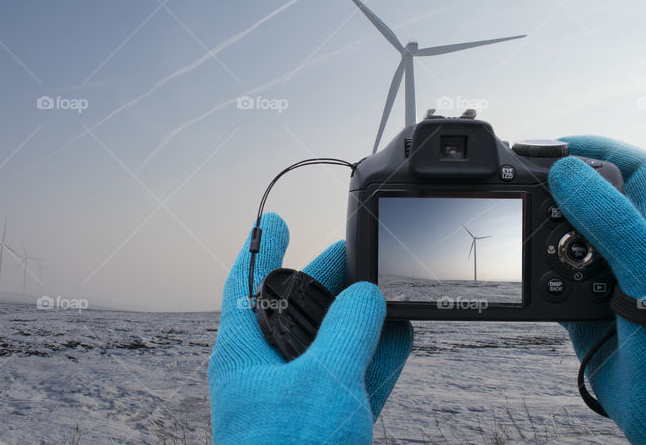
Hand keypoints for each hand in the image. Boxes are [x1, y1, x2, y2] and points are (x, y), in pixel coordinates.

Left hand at [207, 213, 411, 443]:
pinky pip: (355, 381)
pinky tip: (402, 337)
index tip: (277, 221)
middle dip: (327, 280)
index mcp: (244, 353)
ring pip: (332, 345)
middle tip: (357, 252)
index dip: (263, 248)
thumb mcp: (321, 379)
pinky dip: (378, 359)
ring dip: (361, 319)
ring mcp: (298, 402)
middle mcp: (267, 373)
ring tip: (389, 289)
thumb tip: (367, 297)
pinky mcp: (327, 427)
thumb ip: (347, 329)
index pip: (247, 284)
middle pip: (296, 310)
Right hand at [549, 136, 645, 444]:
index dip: (596, 147)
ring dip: (542, 240)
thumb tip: (566, 169)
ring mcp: (609, 282)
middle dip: (556, 191)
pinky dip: (535, 280)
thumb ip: (610, 218)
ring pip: (564, 243)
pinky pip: (549, 285)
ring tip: (524, 239)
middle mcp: (634, 250)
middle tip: (519, 186)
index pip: (633, 167)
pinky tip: (529, 280)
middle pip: (589, 200)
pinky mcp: (585, 314)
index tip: (552, 145)